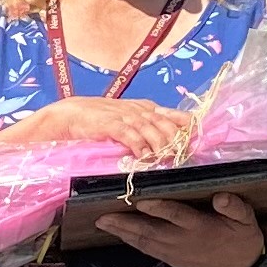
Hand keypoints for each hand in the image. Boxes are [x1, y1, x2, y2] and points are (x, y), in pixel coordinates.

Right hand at [6, 95, 192, 163]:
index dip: (188, 128)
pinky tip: (145, 157)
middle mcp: (139, 110)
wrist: (69, 114)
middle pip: (167, 124)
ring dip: (162, 145)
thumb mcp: (128, 121)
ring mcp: (124, 116)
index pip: (175, 115)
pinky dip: (139, 146)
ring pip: (151, 130)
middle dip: (178, 140)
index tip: (198, 142)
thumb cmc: (99, 120)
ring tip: (168, 158)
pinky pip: (129, 135)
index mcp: (146, 108)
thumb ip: (147, 128)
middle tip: (185, 155)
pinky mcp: (110, 124)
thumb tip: (171, 144)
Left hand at [103, 188, 266, 266]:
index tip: (140, 201)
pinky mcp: (173, 260)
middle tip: (103, 217)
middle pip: (151, 232)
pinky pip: (149, 250)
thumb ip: (234, 207)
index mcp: (201, 227)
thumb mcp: (246, 219)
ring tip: (103, 224)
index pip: (176, 216)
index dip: (159, 209)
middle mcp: (184, 241)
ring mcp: (176, 253)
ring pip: (145, 243)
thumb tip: (221, 197)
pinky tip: (119, 234)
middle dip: (126, 224)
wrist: (244, 265)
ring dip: (123, 234)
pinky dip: (132, 242)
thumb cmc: (243, 235)